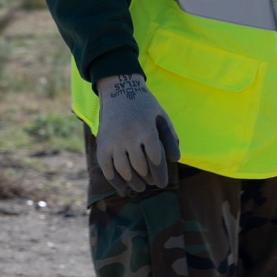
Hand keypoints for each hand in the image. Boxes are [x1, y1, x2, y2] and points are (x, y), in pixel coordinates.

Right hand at [95, 74, 180, 194]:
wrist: (119, 90)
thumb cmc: (145, 106)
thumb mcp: (162, 117)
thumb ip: (169, 138)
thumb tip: (174, 160)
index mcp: (146, 129)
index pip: (156, 159)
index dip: (160, 174)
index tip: (162, 183)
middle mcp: (129, 136)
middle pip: (140, 166)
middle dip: (148, 179)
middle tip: (153, 184)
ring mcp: (113, 141)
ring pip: (123, 170)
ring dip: (133, 182)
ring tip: (140, 187)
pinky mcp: (102, 144)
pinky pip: (106, 168)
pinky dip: (114, 180)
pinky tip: (122, 187)